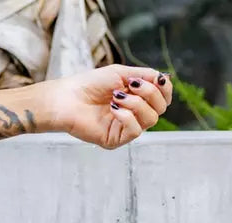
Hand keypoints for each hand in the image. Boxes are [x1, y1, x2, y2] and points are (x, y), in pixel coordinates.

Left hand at [42, 65, 173, 148]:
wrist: (66, 98)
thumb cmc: (89, 84)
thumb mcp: (121, 73)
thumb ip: (145, 76)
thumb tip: (165, 79)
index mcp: (137, 98)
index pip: (163, 98)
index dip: (165, 89)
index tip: (156, 79)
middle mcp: (134, 114)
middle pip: (160, 108)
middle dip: (150, 93)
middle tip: (131, 85)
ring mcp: (125, 128)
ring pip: (151, 119)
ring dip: (137, 103)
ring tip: (117, 96)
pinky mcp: (116, 140)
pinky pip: (135, 131)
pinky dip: (127, 116)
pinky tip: (113, 108)